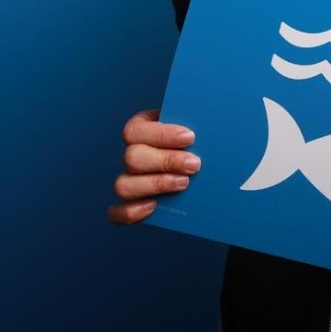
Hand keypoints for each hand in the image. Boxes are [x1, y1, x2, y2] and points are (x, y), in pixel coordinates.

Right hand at [106, 108, 200, 223]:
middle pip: (131, 158)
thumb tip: (211, 120)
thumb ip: (199, 119)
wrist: (203, 156)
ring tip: (185, 183)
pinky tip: (154, 206)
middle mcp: (132, 152)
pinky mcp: (132, 202)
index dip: (162, 135)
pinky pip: (118, 211)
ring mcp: (130, 178)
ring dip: (155, 185)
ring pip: (123, 185)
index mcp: (143, 126)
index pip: (136, 130)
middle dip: (166, 162)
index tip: (190, 138)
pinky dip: (131, 212)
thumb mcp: (198, 121)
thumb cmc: (200, 134)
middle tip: (195, 164)